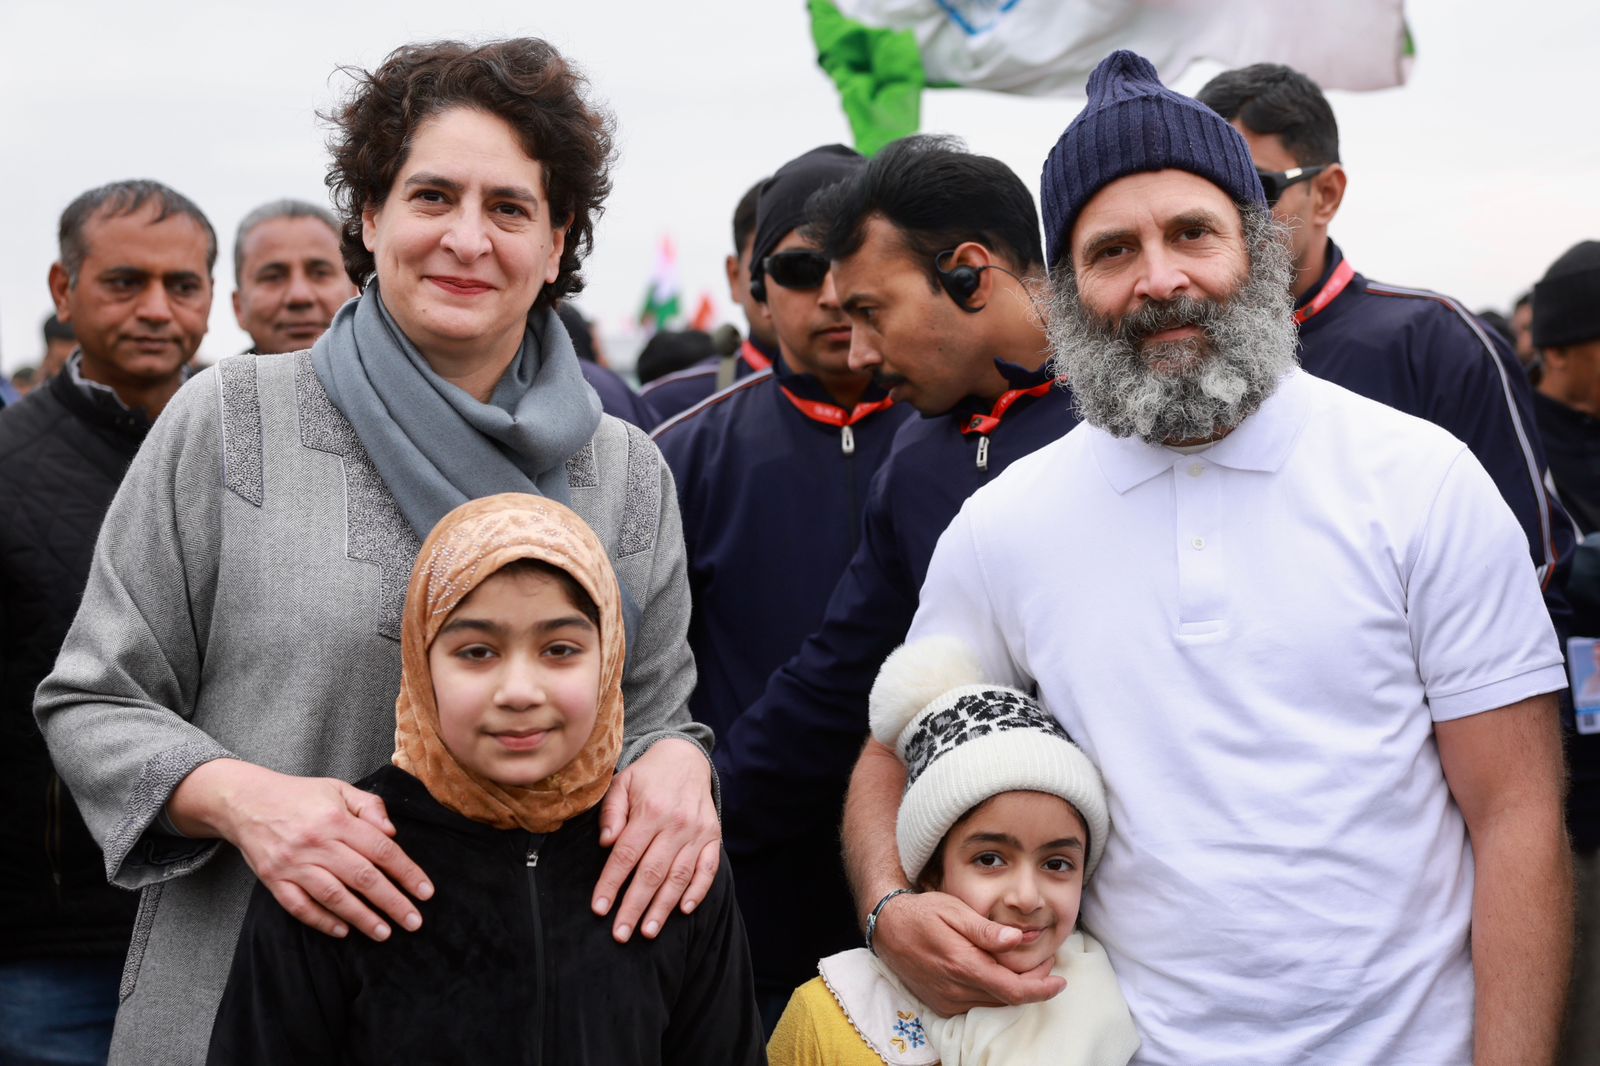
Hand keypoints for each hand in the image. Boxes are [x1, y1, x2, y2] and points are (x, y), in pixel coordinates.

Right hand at [184, 760, 433, 941]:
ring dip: (362, 918)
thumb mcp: (338, 788)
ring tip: (384, 933)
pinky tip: (343, 931)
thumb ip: (370, 806)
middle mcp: (316, 843)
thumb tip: (392, 833)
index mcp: (336, 819)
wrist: (244, 801)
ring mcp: (292, 864)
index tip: (426, 893)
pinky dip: (322, 921)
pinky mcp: (273, 880)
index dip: (407, 873)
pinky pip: (299, 907)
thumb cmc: (299, 795)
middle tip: (414, 922)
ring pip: (333, 897)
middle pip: (362, 878)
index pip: (381, 850)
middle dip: (392, 903)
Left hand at [591, 738, 719, 941]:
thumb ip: (612, 813)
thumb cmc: (647, 775)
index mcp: (651, 810)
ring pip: (679, 876)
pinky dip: (698, 891)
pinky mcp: (714, 836)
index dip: (611, 884)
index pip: (626, 855)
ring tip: (648, 931)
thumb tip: (606, 843)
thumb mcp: (622, 783)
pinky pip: (708, 869)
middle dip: (634, 906)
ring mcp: (698, 831)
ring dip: (663, 907)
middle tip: (621, 934)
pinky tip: (684, 910)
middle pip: (652, 872)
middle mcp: (676, 823)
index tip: (600, 909)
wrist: (685, 756)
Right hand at [874, 890, 1065, 1013]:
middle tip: (1046, 963)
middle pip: (1006, 999)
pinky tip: (999, 975)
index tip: (1059, 981)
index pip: (1011, 989)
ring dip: (1014, 990)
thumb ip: (985, 929)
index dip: (1040, 989)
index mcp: (962, 964)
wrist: (887, 927)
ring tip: (1028, 968)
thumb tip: (1017, 939)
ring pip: (993, 1004)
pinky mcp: (941, 1005)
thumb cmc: (922, 912)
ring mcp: (947, 1000)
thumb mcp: (954, 910)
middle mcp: (955, 988)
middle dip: (1032, 985)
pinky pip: (976, 1005)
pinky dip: (994, 994)